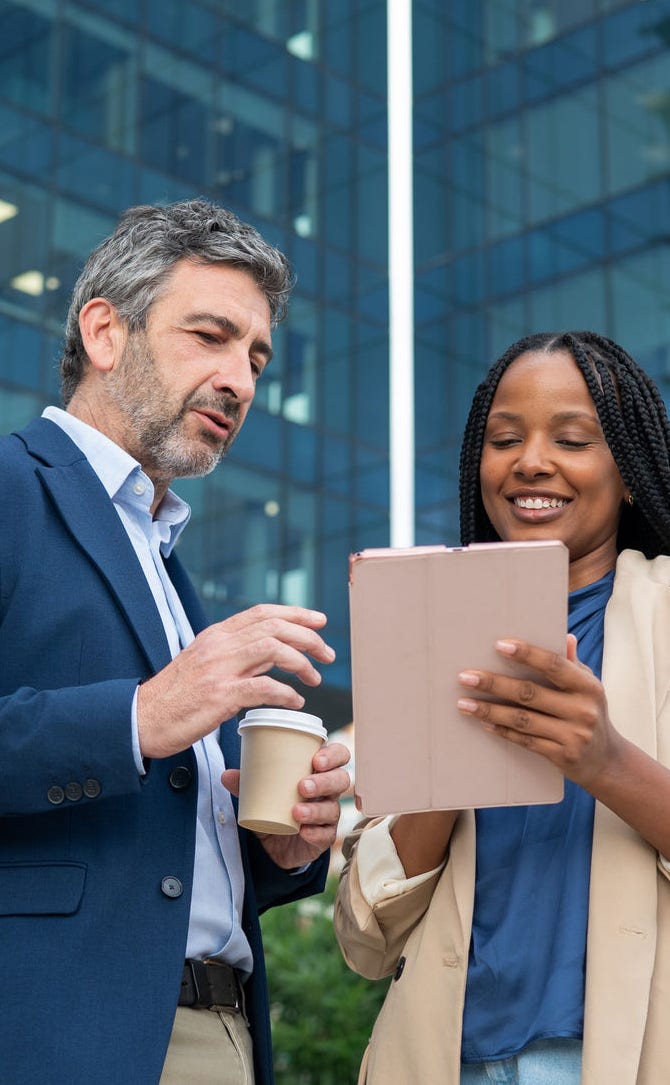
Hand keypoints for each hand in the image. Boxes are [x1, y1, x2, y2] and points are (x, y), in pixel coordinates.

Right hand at [137, 605, 334, 758]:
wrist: (141, 719)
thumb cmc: (174, 697)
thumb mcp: (204, 664)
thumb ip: (236, 655)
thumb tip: (271, 654)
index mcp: (215, 636)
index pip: (262, 612)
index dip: (295, 613)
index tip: (319, 621)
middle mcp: (219, 646)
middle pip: (274, 627)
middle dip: (308, 637)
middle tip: (327, 654)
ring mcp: (219, 669)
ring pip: (273, 649)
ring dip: (301, 662)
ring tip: (314, 678)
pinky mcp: (219, 696)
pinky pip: (263, 688)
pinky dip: (285, 693)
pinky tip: (295, 701)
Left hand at [222, 741, 350, 868]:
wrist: (277, 844)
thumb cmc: (276, 807)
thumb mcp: (261, 793)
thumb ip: (246, 784)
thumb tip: (226, 775)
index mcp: (318, 771)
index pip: (339, 756)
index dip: (333, 755)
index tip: (316, 759)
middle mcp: (328, 791)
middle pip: (341, 780)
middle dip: (324, 781)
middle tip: (302, 786)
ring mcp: (329, 814)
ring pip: (333, 808)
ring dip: (316, 809)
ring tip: (296, 811)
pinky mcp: (325, 837)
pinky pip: (326, 834)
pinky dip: (315, 832)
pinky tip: (303, 832)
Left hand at [456, 633, 621, 789]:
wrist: (607, 761)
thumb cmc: (590, 713)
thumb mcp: (588, 687)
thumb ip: (573, 664)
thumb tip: (565, 636)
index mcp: (588, 686)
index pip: (554, 665)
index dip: (526, 654)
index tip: (499, 645)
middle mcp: (582, 710)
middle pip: (529, 693)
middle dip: (494, 684)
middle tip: (465, 677)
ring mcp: (573, 735)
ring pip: (522, 719)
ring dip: (489, 710)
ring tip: (464, 703)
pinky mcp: (562, 756)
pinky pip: (525, 741)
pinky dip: (502, 730)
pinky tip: (483, 722)